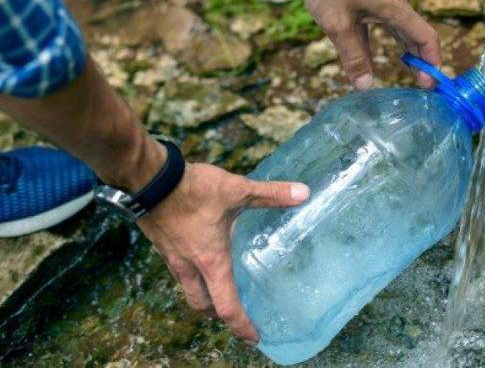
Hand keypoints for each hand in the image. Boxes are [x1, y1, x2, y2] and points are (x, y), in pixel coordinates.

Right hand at [136, 162, 309, 341]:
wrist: (149, 179)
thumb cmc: (194, 189)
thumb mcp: (237, 190)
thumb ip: (271, 194)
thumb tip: (303, 193)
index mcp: (212, 261)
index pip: (227, 306)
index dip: (242, 326)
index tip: (254, 337)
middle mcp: (190, 267)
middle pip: (203, 305)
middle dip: (219, 314)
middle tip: (236, 314)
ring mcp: (173, 258)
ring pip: (188, 290)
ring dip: (204, 296)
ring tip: (219, 289)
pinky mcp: (162, 245)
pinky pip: (178, 271)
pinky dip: (192, 276)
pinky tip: (201, 258)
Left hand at [294, 0, 440, 89]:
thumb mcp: (338, 25)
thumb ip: (353, 56)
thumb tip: (366, 86)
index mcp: (394, 8)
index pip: (426, 37)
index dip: (432, 61)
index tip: (430, 84)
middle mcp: (393, 3)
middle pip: (417, 34)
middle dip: (422, 60)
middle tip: (423, 85)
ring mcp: (381, 0)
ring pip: (401, 29)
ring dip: (407, 51)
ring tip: (410, 72)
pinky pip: (384, 24)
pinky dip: (385, 42)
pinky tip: (373, 58)